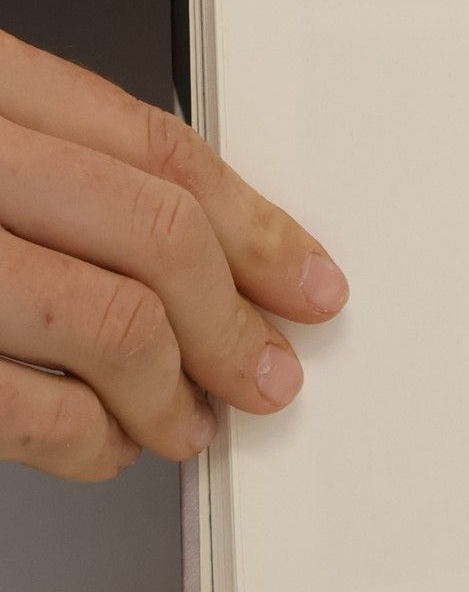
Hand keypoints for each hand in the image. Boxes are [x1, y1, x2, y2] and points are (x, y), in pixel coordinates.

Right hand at [0, 30, 347, 481]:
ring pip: (113, 323)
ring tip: (188, 421)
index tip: (311, 280)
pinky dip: (90, 442)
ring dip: (175, 392)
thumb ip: (71, 179)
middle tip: (269, 372)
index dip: (256, 224)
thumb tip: (212, 256)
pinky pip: (33, 411)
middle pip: (155, 232)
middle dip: (234, 318)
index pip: (156, 147)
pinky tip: (106, 444)